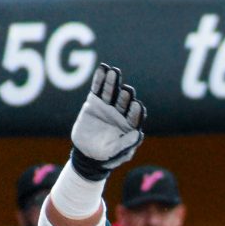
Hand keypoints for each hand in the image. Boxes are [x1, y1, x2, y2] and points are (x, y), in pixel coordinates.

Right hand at [68, 62, 146, 179]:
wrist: (86, 153)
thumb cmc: (105, 156)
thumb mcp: (115, 154)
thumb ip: (126, 145)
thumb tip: (139, 134)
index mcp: (130, 125)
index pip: (135, 116)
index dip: (136, 111)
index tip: (136, 105)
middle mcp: (121, 113)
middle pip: (124, 101)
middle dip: (125, 95)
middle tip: (126, 90)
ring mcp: (108, 105)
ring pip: (111, 91)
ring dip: (113, 82)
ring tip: (114, 72)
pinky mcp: (95, 101)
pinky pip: (98, 88)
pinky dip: (100, 79)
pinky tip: (102, 69)